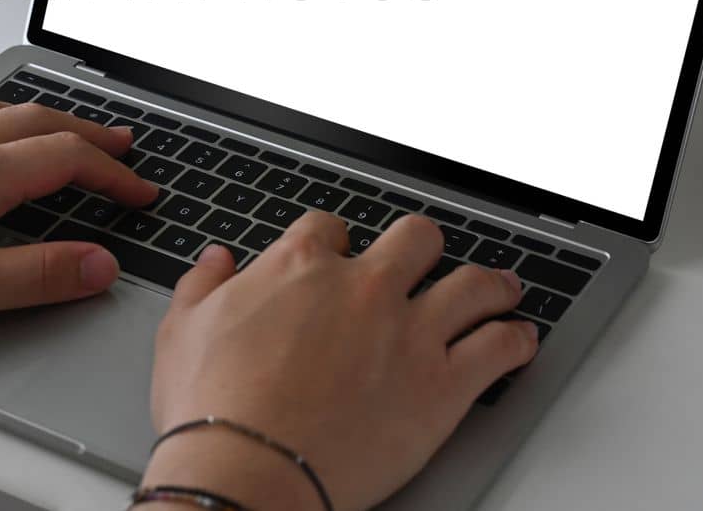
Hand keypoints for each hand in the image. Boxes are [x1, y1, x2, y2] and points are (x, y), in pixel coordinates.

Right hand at [145, 212, 538, 510]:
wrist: (250, 474)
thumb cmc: (214, 410)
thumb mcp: (182, 331)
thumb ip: (203, 284)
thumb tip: (216, 261)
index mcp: (301, 266)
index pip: (330, 228)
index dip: (337, 241)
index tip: (340, 256)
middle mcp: (363, 288)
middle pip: (415, 239)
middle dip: (421, 246)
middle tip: (427, 259)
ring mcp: (409, 332)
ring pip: (473, 284)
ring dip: (492, 283)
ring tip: (502, 288)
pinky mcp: (443, 384)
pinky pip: (499, 347)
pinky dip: (515, 339)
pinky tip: (519, 339)